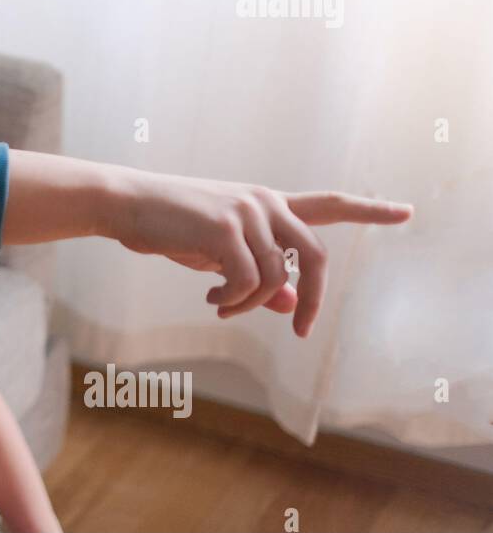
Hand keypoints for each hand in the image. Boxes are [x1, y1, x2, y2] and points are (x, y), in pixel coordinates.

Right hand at [105, 171, 412, 336]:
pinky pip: (246, 281)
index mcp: (267, 203)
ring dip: (252, 304)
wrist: (126, 203)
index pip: (329, 204)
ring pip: (277, 277)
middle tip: (301, 329)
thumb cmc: (169, 226)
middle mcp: (265, 203)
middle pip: (318, 256)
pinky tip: (212, 300)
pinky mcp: (223, 228)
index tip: (407, 212)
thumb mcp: (217, 253)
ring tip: (223, 308)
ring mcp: (246, 213)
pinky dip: (233, 300)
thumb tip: (290, 304)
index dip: (370, 210)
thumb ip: (257, 273)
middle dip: (315, 299)